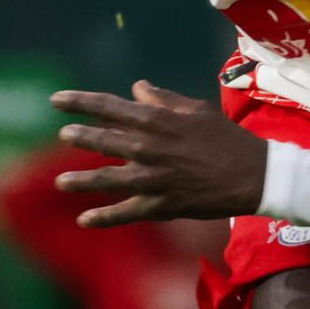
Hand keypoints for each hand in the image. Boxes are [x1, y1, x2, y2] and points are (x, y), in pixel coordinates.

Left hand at [50, 80, 269, 228]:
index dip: (78, 102)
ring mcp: (151, 178)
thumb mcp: (195, 110)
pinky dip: (103, 218)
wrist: (254, 175)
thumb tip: (136, 88)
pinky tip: (84, 220)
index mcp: (155, 120)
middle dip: (78, 137)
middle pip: (101, 140)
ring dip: (80, 181)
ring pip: (105, 179)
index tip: (55, 100)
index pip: (107, 106)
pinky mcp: (160, 205)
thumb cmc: (226, 138)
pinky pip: (124, 213)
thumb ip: (162, 99)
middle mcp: (147, 148)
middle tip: (63, 135)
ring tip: (60, 182)